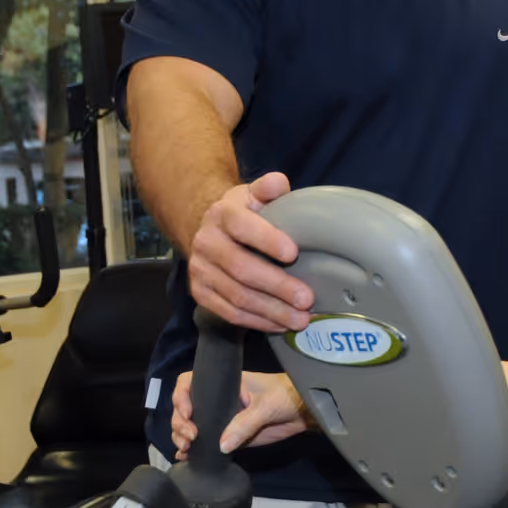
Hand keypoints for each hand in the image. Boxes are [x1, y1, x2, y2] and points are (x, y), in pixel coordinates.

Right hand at [172, 369, 313, 458]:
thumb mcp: (266, 405)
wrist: (305, 411)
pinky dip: (194, 452)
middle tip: (190, 438)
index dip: (181, 397)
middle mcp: (218, 401)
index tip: (188, 413)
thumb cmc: (287, 396)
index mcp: (224, 385)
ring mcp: (222, 420)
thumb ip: (245, 424)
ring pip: (192, 427)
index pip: (190, 383)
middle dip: (180, 423)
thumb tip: (221, 446)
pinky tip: (186, 459)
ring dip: (182, 438)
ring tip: (186, 450)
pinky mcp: (230, 437)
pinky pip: (208, 444)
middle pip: (185, 409)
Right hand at [189, 172, 314, 331]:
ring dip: (271, 311)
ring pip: (237, 296)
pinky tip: (280, 325)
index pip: (242, 226)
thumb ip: (268, 188)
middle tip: (307, 299)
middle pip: (242, 269)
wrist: (209, 231)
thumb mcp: (254, 196)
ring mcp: (201, 271)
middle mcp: (207, 243)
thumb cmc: (244, 214)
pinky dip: (257, 322)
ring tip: (300, 319)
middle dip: (277, 286)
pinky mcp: (200, 293)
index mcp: (223, 215)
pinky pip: (229, 313)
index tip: (293, 253)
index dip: (267, 240)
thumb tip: (279, 182)